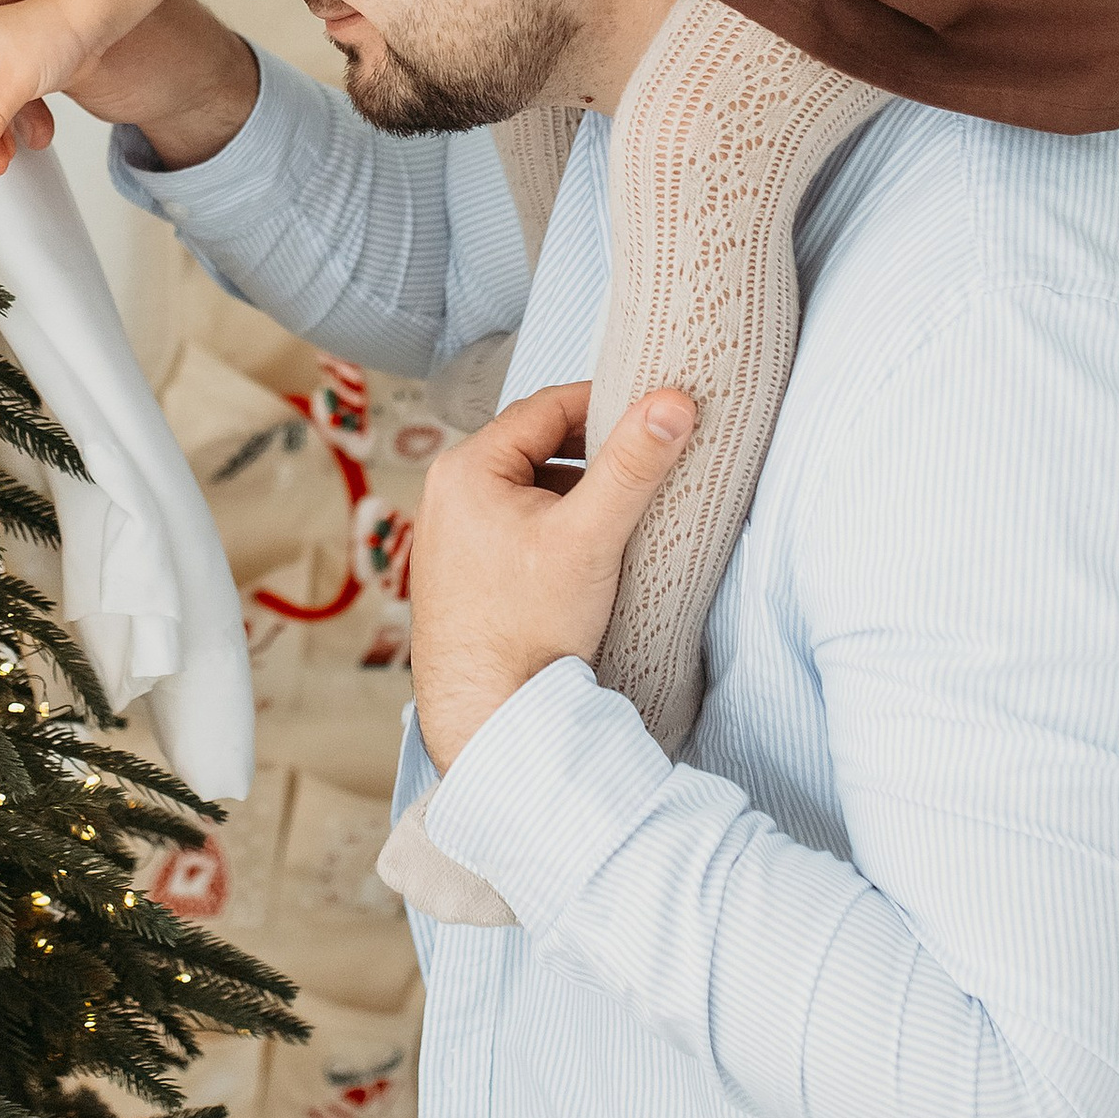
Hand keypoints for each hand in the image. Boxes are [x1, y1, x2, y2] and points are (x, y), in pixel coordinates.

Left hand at [407, 378, 697, 768]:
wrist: (487, 715)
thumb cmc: (527, 629)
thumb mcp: (590, 536)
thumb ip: (632, 465)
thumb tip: (672, 402)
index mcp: (465, 469)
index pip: (545, 408)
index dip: (604, 403)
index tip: (652, 412)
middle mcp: (446, 494)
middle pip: (536, 448)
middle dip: (593, 453)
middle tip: (648, 463)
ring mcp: (450, 535)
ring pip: (528, 490)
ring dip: (576, 493)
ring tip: (624, 512)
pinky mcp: (462, 572)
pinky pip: (515, 526)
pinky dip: (555, 526)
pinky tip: (590, 554)